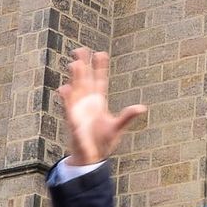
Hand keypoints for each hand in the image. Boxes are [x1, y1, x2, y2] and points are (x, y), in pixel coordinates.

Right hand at [57, 48, 147, 165]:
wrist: (91, 157)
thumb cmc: (104, 141)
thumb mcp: (117, 127)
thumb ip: (127, 116)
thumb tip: (142, 108)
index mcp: (99, 101)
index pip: (100, 80)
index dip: (100, 67)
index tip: (101, 53)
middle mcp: (87, 102)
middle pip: (85, 79)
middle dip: (84, 65)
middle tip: (81, 49)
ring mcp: (78, 108)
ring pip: (76, 88)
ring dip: (75, 76)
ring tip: (75, 63)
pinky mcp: (72, 119)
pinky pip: (68, 106)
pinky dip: (66, 97)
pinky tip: (64, 88)